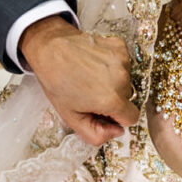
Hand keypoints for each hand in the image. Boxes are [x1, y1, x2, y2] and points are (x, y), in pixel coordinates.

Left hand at [20, 17, 138, 144]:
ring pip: (126, 81)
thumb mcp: (71, 118)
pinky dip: (113, 66)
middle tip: (91, 93)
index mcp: (111, 100)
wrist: (49, 48)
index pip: (132, 118)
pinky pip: (123, 64)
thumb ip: (96, 135)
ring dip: (113, 82)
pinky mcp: (119, 47)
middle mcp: (121, 79)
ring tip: (91, 76)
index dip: (117, 118)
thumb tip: (116, 132)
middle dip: (113, 99)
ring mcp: (122, 61)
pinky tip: (95, 64)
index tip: (103, 111)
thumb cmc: (57, 81)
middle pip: (127, 99)